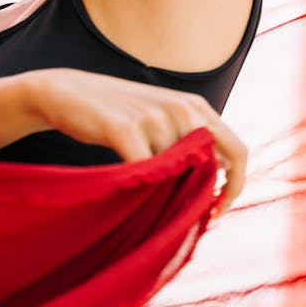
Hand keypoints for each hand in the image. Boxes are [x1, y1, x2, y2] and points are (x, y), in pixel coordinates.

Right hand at [27, 69, 247, 209]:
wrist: (67, 92)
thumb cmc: (119, 116)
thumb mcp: (163, 120)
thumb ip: (191, 143)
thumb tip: (217, 184)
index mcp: (196, 106)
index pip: (238, 150)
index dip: (237, 185)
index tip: (218, 209)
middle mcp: (182, 108)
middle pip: (215, 166)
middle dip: (204, 195)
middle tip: (185, 215)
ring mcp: (154, 117)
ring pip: (175, 174)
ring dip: (162, 189)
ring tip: (140, 185)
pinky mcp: (125, 128)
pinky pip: (145, 172)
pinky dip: (140, 187)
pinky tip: (126, 182)